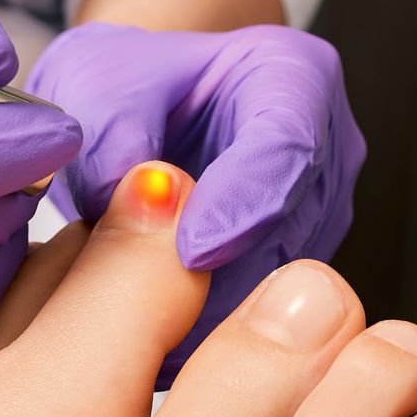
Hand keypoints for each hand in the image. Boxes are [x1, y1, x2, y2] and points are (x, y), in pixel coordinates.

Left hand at [27, 22, 364, 381]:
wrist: (130, 115)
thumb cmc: (122, 86)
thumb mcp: (93, 82)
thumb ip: (111, 130)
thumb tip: (131, 196)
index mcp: (292, 77)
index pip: (288, 147)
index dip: (239, 204)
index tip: (187, 250)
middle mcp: (323, 151)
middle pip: (287, 232)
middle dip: (213, 275)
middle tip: (134, 300)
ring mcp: (313, 221)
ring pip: (275, 290)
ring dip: (200, 313)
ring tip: (120, 316)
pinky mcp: (290, 278)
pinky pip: (254, 321)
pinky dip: (195, 334)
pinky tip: (141, 339)